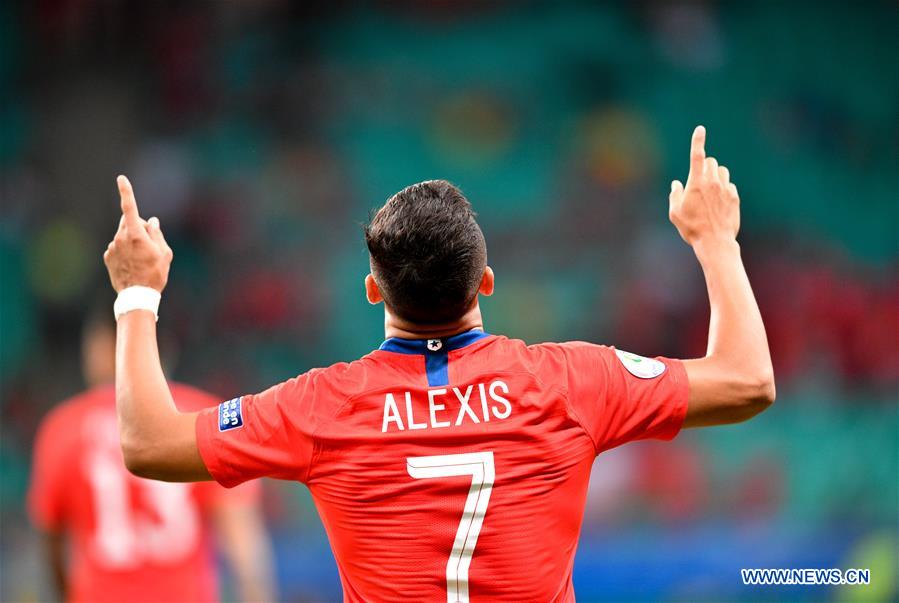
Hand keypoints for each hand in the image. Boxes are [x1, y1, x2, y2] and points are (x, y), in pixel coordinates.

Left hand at [103, 175, 172, 292]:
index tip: (121, 179)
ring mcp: (112, 247)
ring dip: (132, 241)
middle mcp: (121, 238)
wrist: (137, 296)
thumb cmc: (155, 274)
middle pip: (129, 221)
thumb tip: (152, 221)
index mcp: (136, 234)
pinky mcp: (107, 257)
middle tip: (150, 243)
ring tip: (142, 260)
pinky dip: (125, 251)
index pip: (130, 208)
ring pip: (123, 236)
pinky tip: (132, 265)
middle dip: (139, 225)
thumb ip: (157, 233)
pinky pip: (117, 247)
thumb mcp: (165, 253)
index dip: (126, 192)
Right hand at [668, 126, 739, 246]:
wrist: (715, 242)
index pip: (697, 156)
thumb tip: (677, 184)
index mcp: (696, 183)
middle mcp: (712, 182)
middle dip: (704, 166)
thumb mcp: (675, 213)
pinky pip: (729, 184)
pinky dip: (723, 188)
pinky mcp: (734, 196)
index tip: (700, 129)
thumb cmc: (692, 228)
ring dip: (715, 175)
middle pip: (711, 161)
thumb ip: (674, 194)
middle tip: (699, 180)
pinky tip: (718, 203)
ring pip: (721, 170)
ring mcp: (725, 189)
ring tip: (709, 191)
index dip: (697, 141)